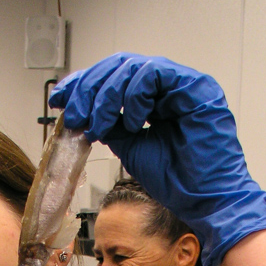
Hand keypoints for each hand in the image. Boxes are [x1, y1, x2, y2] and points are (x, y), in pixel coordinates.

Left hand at [49, 53, 265, 265]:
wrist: (204, 200)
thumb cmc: (177, 180)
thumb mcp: (131, 147)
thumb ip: (112, 126)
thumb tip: (85, 113)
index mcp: (156, 98)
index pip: (116, 76)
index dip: (86, 83)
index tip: (61, 99)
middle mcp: (170, 86)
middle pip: (121, 66)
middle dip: (90, 88)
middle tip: (75, 114)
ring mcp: (184, 84)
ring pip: (134, 66)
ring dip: (107, 94)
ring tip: (98, 124)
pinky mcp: (196, 88)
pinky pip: (154, 74)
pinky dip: (134, 96)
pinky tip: (132, 122)